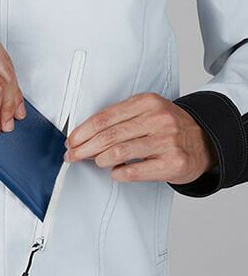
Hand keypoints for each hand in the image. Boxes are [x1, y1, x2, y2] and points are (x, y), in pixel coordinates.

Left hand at [64, 93, 216, 183]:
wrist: (204, 142)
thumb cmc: (167, 129)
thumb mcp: (146, 112)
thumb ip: (118, 120)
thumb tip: (82, 137)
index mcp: (147, 103)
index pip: (104, 118)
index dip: (82, 132)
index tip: (71, 142)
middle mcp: (157, 119)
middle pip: (107, 136)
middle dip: (83, 148)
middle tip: (72, 156)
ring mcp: (166, 141)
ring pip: (117, 153)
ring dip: (99, 160)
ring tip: (97, 162)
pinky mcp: (172, 163)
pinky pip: (132, 171)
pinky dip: (117, 173)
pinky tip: (115, 172)